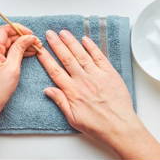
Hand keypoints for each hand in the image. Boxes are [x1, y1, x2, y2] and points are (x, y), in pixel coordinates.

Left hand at [0, 24, 40, 117]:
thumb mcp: (13, 68)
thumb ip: (20, 48)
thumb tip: (29, 37)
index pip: (3, 30)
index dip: (19, 29)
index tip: (30, 34)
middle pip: (4, 37)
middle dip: (20, 39)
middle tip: (35, 43)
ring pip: (2, 44)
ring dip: (17, 45)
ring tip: (32, 49)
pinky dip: (10, 52)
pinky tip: (23, 54)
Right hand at [38, 30, 159, 159]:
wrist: (120, 127)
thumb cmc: (97, 126)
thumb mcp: (73, 119)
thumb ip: (60, 102)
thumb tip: (47, 90)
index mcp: (72, 92)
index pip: (55, 71)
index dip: (46, 59)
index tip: (40, 49)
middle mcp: (83, 80)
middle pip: (66, 58)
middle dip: (56, 44)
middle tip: (49, 33)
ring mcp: (97, 75)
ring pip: (81, 54)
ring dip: (71, 42)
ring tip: (63, 32)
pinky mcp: (110, 73)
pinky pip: (99, 56)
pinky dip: (91, 47)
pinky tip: (85, 39)